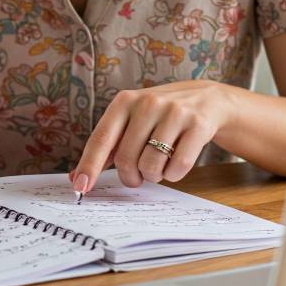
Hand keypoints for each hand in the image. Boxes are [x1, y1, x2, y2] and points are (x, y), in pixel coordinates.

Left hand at [70, 81, 239, 192]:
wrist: (208, 99)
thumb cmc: (162, 115)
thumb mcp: (133, 119)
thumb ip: (108, 146)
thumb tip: (76, 176)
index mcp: (125, 101)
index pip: (101, 138)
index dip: (89, 165)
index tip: (80, 186)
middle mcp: (148, 103)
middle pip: (125, 158)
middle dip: (130, 176)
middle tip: (137, 176)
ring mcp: (174, 112)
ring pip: (151, 166)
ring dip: (154, 175)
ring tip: (159, 164)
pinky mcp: (198, 125)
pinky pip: (177, 167)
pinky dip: (174, 174)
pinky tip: (177, 160)